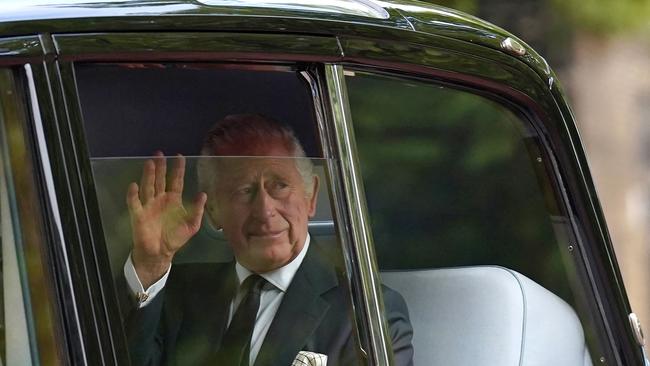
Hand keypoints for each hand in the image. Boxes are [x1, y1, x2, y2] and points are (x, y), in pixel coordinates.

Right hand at [126, 152, 206, 287]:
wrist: (160, 253)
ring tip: (150, 163)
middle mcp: (160, 199)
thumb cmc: (175, 238)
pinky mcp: (138, 214)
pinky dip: (133, 195)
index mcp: (173, 200)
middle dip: (160, 167)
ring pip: (148, 186)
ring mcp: (149, 205)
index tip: (179, 156)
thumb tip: (203, 194)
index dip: (178, 169)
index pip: (176, 181)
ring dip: (148, 175)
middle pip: (160, 180)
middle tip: (160, 153)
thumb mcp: (192, 225)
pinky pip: (135, 203)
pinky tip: (134, 185)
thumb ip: (197, 210)